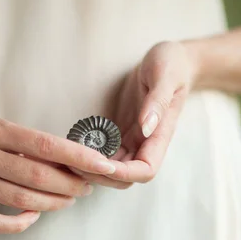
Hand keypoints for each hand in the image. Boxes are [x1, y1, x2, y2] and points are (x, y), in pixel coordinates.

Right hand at [0, 117, 116, 233]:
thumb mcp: (9, 132)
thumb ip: (38, 149)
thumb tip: (82, 167)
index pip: (45, 145)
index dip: (77, 158)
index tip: (104, 165)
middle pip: (36, 176)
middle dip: (70, 185)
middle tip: (86, 188)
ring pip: (21, 200)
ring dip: (53, 204)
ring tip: (68, 200)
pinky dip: (21, 223)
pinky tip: (34, 215)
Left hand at [74, 41, 195, 187]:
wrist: (172, 62)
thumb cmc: (172, 65)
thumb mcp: (166, 75)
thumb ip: (158, 101)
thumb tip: (146, 127)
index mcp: (160, 136)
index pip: (145, 171)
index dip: (124, 173)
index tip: (103, 163)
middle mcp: (146, 144)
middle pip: (124, 177)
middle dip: (100, 175)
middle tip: (74, 162)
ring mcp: (132, 141)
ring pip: (112, 169)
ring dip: (91, 169)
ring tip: (68, 157)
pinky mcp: (120, 134)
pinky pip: (104, 153)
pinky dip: (89, 155)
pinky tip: (72, 146)